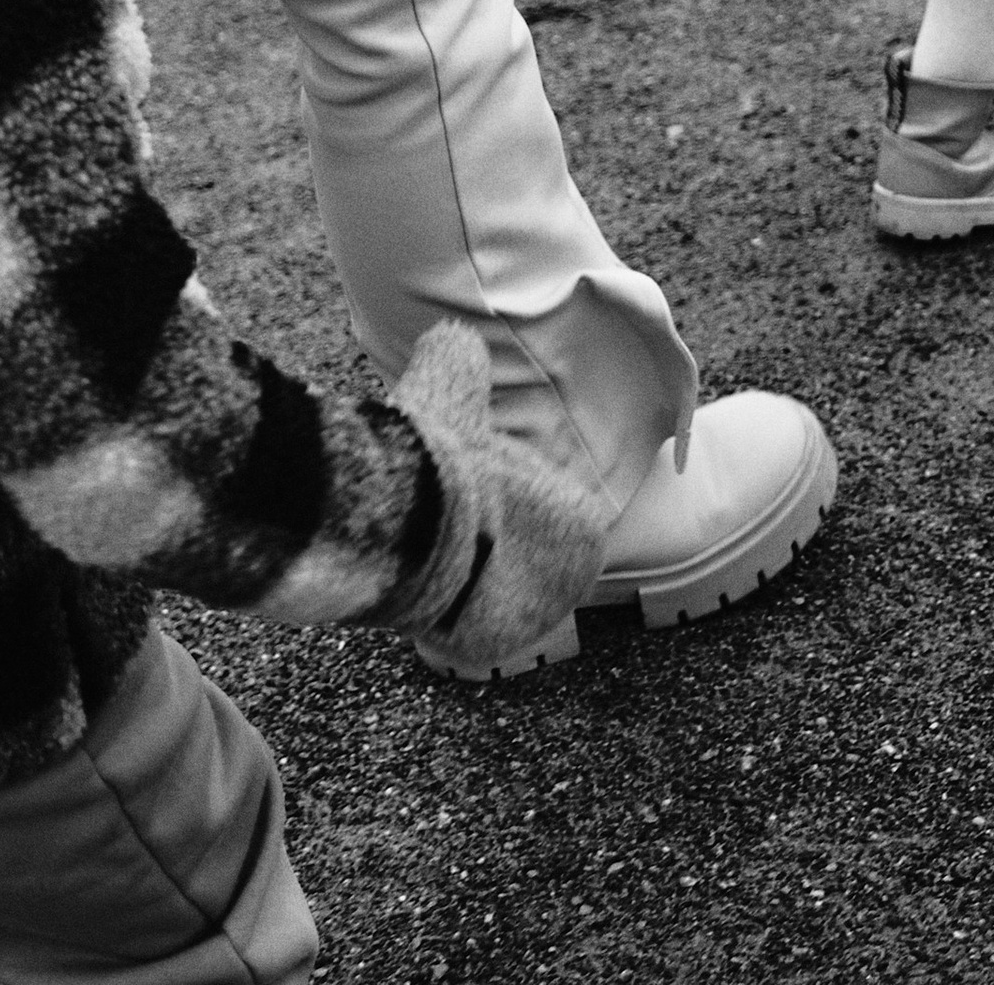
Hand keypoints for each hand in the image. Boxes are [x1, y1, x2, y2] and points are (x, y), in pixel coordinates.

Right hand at [392, 321, 609, 676]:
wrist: (409, 528)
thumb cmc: (443, 454)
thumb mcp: (453, 380)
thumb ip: (460, 358)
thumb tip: (450, 338)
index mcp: (584, 522)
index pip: (558, 511)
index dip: (514, 493)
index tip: (480, 484)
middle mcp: (572, 583)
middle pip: (531, 557)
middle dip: (498, 540)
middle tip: (451, 518)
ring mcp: (530, 626)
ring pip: (502, 596)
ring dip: (475, 578)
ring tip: (431, 549)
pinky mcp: (486, 656)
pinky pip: (471, 628)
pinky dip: (448, 612)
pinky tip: (422, 584)